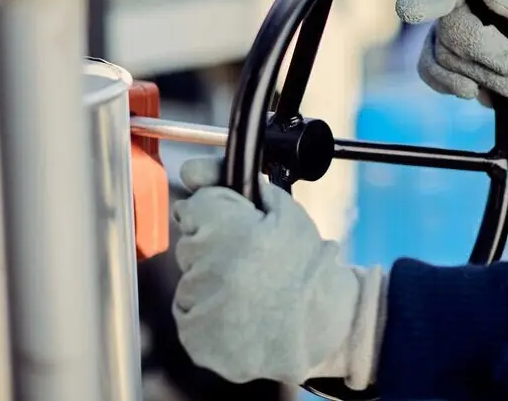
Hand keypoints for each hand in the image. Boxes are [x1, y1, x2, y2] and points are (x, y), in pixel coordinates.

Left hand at [171, 158, 385, 386]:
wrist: (319, 325)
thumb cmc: (306, 265)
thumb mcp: (282, 210)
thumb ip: (231, 184)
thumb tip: (192, 170)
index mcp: (227, 230)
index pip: (192, 205)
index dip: (215, 212)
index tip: (234, 224)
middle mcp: (207, 267)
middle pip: (189, 242)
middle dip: (212, 245)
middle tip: (248, 257)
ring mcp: (199, 306)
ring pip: (189, 278)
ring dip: (210, 279)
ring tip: (247, 287)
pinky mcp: (195, 336)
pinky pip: (188, 312)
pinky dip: (207, 311)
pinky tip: (237, 310)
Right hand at [396, 0, 507, 125]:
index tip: (410, 11)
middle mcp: (456, 3)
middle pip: (451, 29)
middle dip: (487, 53)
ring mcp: (444, 32)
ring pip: (444, 57)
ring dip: (485, 75)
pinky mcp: (438, 61)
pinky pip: (429, 72)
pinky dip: (454, 85)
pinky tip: (474, 89)